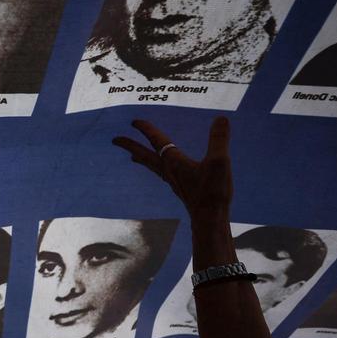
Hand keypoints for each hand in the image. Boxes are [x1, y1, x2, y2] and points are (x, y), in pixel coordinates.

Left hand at [113, 117, 232, 219]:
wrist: (209, 220)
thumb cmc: (212, 192)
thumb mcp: (219, 162)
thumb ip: (219, 139)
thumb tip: (221, 118)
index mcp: (174, 162)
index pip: (157, 141)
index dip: (146, 130)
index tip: (134, 121)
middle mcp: (169, 171)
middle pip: (145, 155)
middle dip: (130, 145)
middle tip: (115, 139)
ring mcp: (173, 181)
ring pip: (152, 166)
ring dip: (141, 158)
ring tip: (132, 156)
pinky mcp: (180, 189)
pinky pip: (162, 174)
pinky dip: (156, 168)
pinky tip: (162, 171)